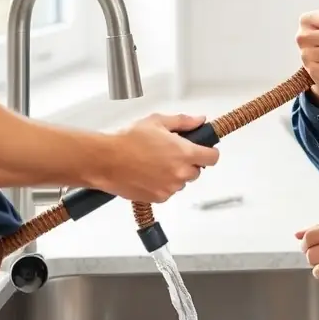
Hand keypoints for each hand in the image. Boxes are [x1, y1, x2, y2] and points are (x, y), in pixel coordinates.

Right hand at [95, 113, 219, 202]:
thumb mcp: (157, 122)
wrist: (105, 160)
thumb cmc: (128, 141)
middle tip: (171, 154)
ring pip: (182, 182)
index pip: (213, 157)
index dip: (209, 152)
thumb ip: (183, 122)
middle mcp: (180, 173)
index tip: (203, 150)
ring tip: (155, 163)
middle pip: (197, 171)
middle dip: (188, 163)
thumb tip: (199, 120)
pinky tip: (149, 174)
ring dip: (175, 174)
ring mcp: (169, 187)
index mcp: (184, 153)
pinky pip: (168, 192)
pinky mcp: (158, 198)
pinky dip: (162, 185)